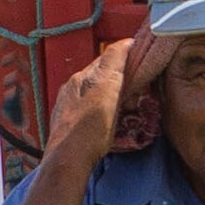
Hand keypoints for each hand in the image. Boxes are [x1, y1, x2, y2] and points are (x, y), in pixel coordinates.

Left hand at [48, 28, 169, 145]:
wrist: (67, 156)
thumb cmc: (92, 135)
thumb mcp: (113, 104)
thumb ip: (118, 77)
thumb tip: (126, 59)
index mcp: (94, 77)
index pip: (114, 52)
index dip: (129, 47)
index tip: (141, 48)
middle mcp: (79, 79)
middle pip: (102, 63)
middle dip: (118, 64)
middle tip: (134, 72)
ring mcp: (68, 92)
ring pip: (91, 76)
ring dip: (105, 79)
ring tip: (119, 90)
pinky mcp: (63, 105)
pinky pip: (82, 90)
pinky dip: (93, 91)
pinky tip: (99, 104)